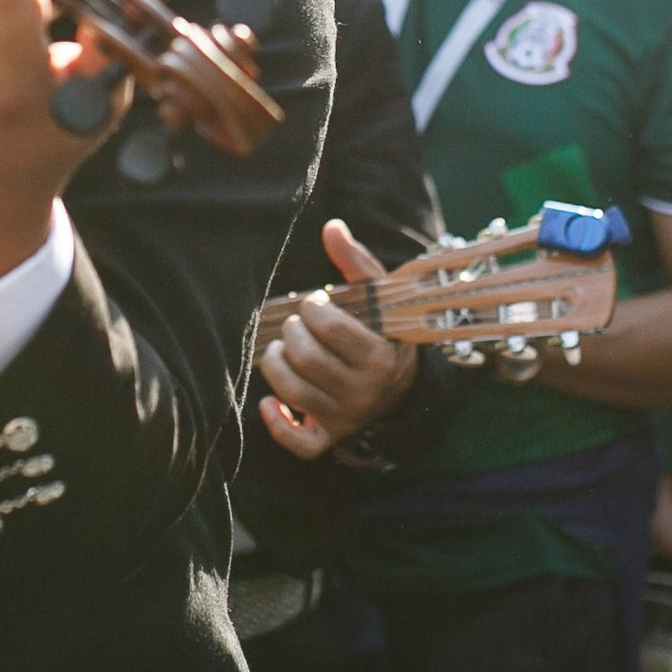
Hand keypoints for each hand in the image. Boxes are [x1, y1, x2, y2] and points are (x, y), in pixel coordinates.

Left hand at [257, 218, 418, 459]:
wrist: (401, 386)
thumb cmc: (382, 332)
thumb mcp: (379, 298)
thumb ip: (356, 262)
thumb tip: (332, 227)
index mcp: (380, 356)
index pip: (332, 328)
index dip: (313, 309)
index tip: (314, 303)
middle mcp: (364, 392)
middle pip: (307, 359)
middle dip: (292, 332)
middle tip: (297, 324)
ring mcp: (346, 418)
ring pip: (294, 393)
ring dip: (275, 364)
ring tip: (282, 348)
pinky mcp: (329, 437)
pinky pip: (299, 444)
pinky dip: (277, 424)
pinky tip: (269, 401)